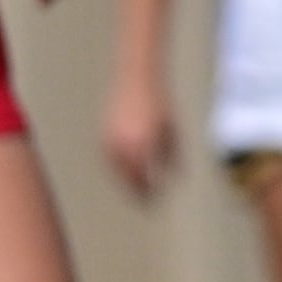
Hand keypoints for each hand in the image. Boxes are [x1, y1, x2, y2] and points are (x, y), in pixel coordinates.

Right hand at [101, 71, 174, 201]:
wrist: (137, 80)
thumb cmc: (160, 104)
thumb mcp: (172, 130)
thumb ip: (174, 156)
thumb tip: (177, 177)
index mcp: (142, 145)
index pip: (143, 178)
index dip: (149, 192)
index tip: (156, 200)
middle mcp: (124, 145)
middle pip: (128, 178)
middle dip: (137, 190)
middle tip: (146, 201)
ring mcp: (111, 140)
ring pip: (116, 170)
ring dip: (126, 181)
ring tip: (137, 188)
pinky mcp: (105, 135)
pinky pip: (111, 159)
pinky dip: (119, 169)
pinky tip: (128, 170)